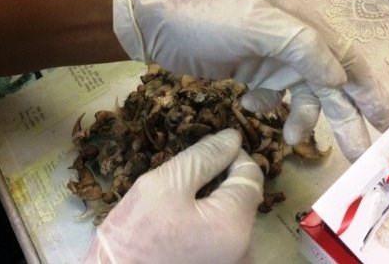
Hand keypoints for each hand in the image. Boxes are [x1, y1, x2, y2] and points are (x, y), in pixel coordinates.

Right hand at [84, 129, 262, 263]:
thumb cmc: (137, 229)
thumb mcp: (169, 181)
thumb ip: (207, 155)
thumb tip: (233, 137)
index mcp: (235, 224)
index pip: (251, 174)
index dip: (232, 155)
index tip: (206, 152)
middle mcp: (245, 247)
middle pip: (244, 194)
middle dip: (220, 177)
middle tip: (186, 175)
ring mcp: (234, 260)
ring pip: (234, 211)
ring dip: (214, 196)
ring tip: (183, 197)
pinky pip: (225, 230)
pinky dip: (210, 216)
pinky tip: (186, 218)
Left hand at [113, 0, 388, 160]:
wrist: (154, 20)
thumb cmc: (206, 16)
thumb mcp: (257, 23)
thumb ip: (303, 46)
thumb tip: (341, 77)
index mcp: (301, 21)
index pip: (345, 57)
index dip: (369, 88)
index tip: (386, 121)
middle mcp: (291, 40)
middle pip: (328, 82)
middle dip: (343, 115)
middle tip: (357, 151)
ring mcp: (268, 57)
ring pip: (299, 94)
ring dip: (301, 117)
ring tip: (291, 137)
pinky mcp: (248, 70)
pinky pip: (270, 95)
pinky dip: (267, 107)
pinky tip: (252, 107)